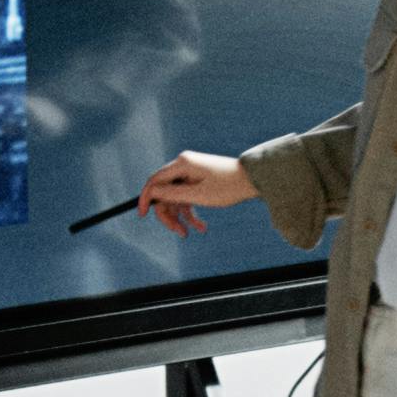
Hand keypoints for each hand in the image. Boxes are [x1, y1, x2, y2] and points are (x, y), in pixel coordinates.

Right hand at [137, 151, 255, 234]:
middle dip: (169, 214)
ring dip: (182, 217)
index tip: (142, 215)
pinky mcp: (198, 180)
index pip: (154, 181)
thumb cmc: (228, 186)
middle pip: (165, 193)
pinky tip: (202, 227)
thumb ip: (172, 194)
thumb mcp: (198, 195)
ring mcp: (191, 173)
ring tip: (195, 231)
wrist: (254, 179)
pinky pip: (187, 197)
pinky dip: (192, 212)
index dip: (146, 198)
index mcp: (182, 164)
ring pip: (176, 198)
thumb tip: (151, 194)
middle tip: (180, 232)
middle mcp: (184, 165)